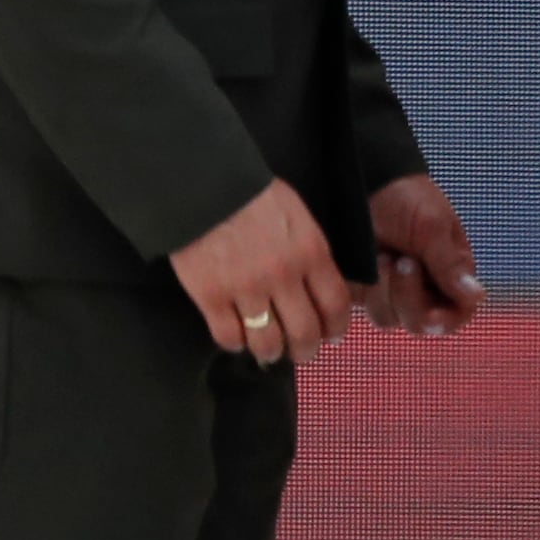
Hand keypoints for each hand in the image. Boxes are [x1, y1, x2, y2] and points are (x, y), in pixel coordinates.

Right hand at [171, 179, 347, 364]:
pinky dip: (235, 344)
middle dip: (306, 350)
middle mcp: (284, 277)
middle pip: (305, 332)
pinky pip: (229, 337)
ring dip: (271, 353)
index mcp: (311, 254)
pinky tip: (237, 338)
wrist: (202, 185)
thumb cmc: (253, 195)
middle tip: (301, 352)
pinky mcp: (210, 296)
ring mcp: (246, 289)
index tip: (331, 335)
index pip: (336, 305)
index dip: (336, 328)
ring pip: (268, 342)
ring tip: (268, 352)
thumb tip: (321, 286)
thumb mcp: (299, 216)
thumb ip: (311, 252)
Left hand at [360, 174, 488, 335]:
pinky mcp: (364, 287)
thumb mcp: (433, 226)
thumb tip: (477, 297)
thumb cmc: (406, 196)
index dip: (448, 319)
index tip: (432, 312)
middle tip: (404, 262)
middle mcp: (424, 286)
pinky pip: (365, 307)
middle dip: (410, 298)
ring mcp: (391, 289)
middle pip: (422, 323)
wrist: (363, 177)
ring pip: (391, 318)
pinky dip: (368, 289)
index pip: (458, 312)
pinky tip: (370, 261)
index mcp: (451, 273)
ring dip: (386, 290)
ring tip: (383, 254)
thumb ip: (450, 266)